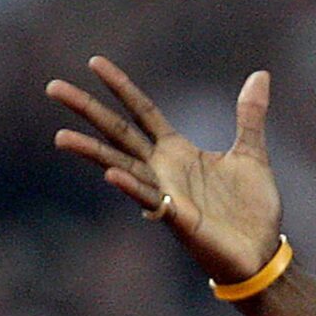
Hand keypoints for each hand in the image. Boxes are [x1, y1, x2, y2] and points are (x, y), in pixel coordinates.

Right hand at [47, 57, 282, 284]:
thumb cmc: (252, 210)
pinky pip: (150, 200)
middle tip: (53, 87)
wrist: (262, 253)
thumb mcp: (251, 153)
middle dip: (87, 110)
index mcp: (177, 151)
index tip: (94, 61)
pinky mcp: (178, 219)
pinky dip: (132, 188)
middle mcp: (164, 170)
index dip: (120, 86)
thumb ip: (249, 115)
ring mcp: (166, 194)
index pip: (141, 111)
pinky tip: (112, 175)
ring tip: (60, 137)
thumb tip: (261, 75)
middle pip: (118, 133)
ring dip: (92, 152)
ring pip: (121, 167)